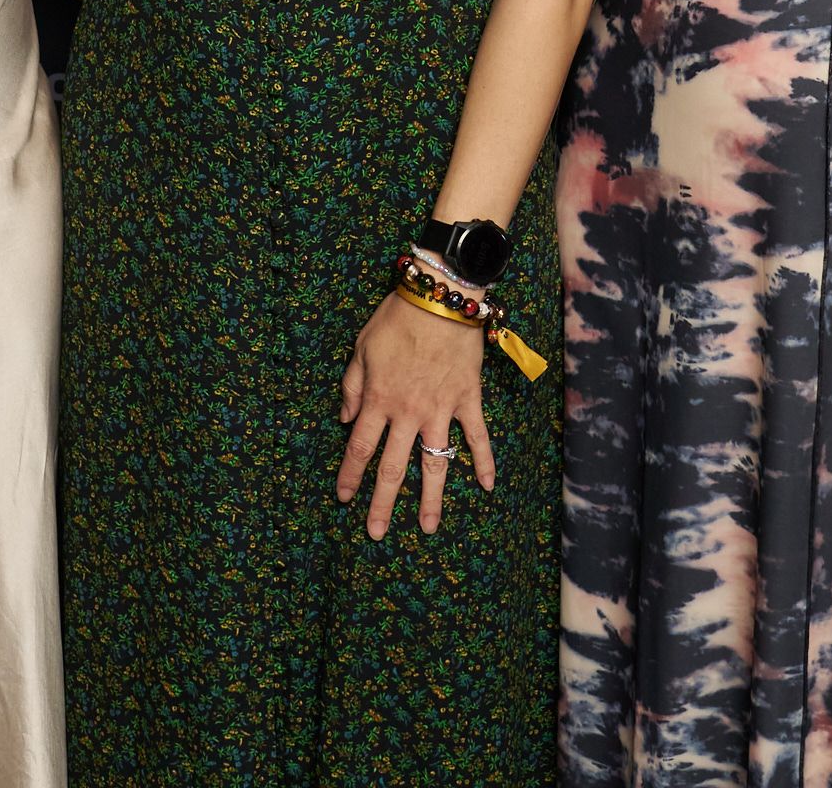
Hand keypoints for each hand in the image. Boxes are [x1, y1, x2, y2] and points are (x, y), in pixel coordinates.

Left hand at [335, 292, 494, 538]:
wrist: (439, 298)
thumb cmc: (395, 319)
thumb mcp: (361, 348)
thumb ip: (351, 387)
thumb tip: (345, 420)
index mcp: (378, 400)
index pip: (360, 448)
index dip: (350, 475)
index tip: (344, 498)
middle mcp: (408, 413)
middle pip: (393, 467)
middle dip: (382, 503)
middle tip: (375, 533)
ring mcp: (441, 410)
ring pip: (435, 463)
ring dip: (430, 499)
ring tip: (427, 528)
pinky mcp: (468, 401)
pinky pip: (478, 437)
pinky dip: (484, 461)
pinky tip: (487, 487)